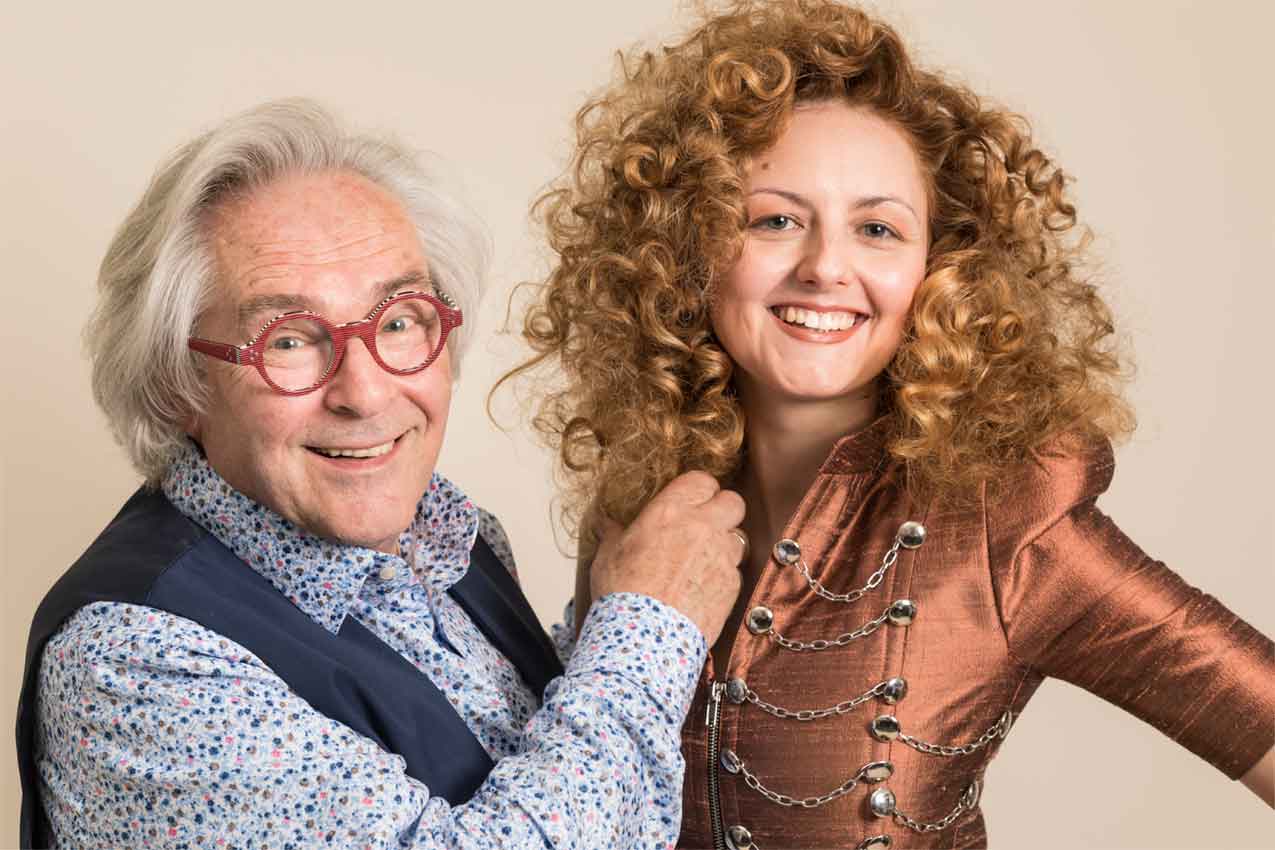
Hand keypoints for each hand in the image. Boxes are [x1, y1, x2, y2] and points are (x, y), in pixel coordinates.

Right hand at [589, 472, 745, 644]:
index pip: (703, 480)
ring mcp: (722, 556)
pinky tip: (702, 587)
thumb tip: (603, 521)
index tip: (691, 500)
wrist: (643, 637)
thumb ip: (613, 532)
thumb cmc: (622, 593)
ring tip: (703, 560)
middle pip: (732, 502)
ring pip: (738, 537)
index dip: (699, 490)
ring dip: (725, 544)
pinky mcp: (732, 585)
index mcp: (671, 510)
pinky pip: (735, 570)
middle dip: (722, 510)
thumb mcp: (608, 554)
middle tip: (705, 524)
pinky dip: (724, 575)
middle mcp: (703, 527)